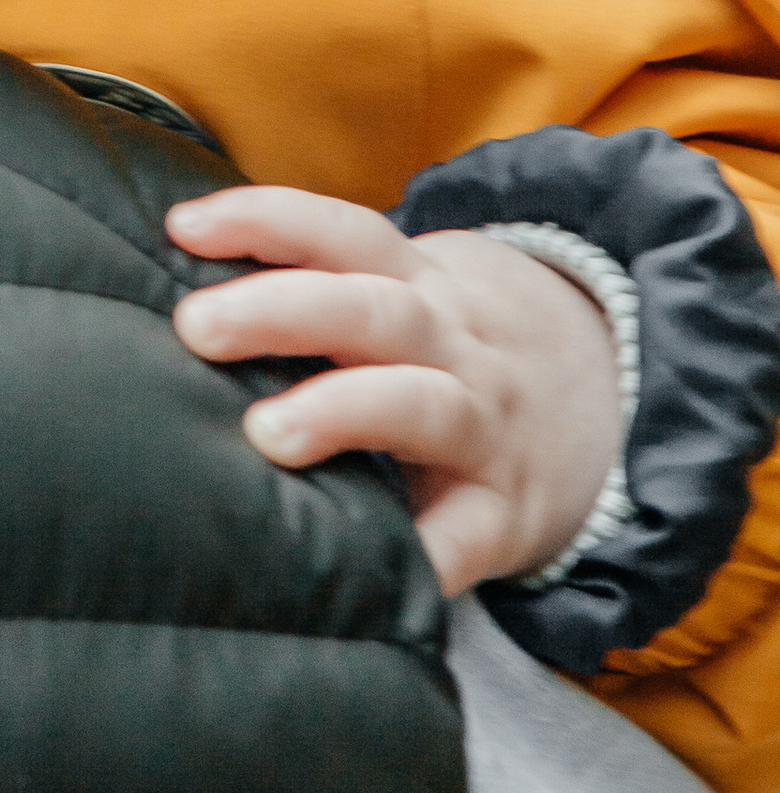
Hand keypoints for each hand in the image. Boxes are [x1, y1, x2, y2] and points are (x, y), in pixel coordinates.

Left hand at [164, 184, 621, 597]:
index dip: (267, 219)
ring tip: (269, 434)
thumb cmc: (452, 349)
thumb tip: (178, 269)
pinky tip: (368, 572)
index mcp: (417, 286)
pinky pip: (466, 537)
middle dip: (281, 310)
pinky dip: (423, 557)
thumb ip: (322, 282)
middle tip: (197, 327)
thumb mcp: (410, 295)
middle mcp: (451, 345)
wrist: (614, 402)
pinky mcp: (506, 512)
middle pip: (371, 311)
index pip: (343, 233)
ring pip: (420, 403)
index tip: (184, 227)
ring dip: (344, 410)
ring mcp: (485, 427)